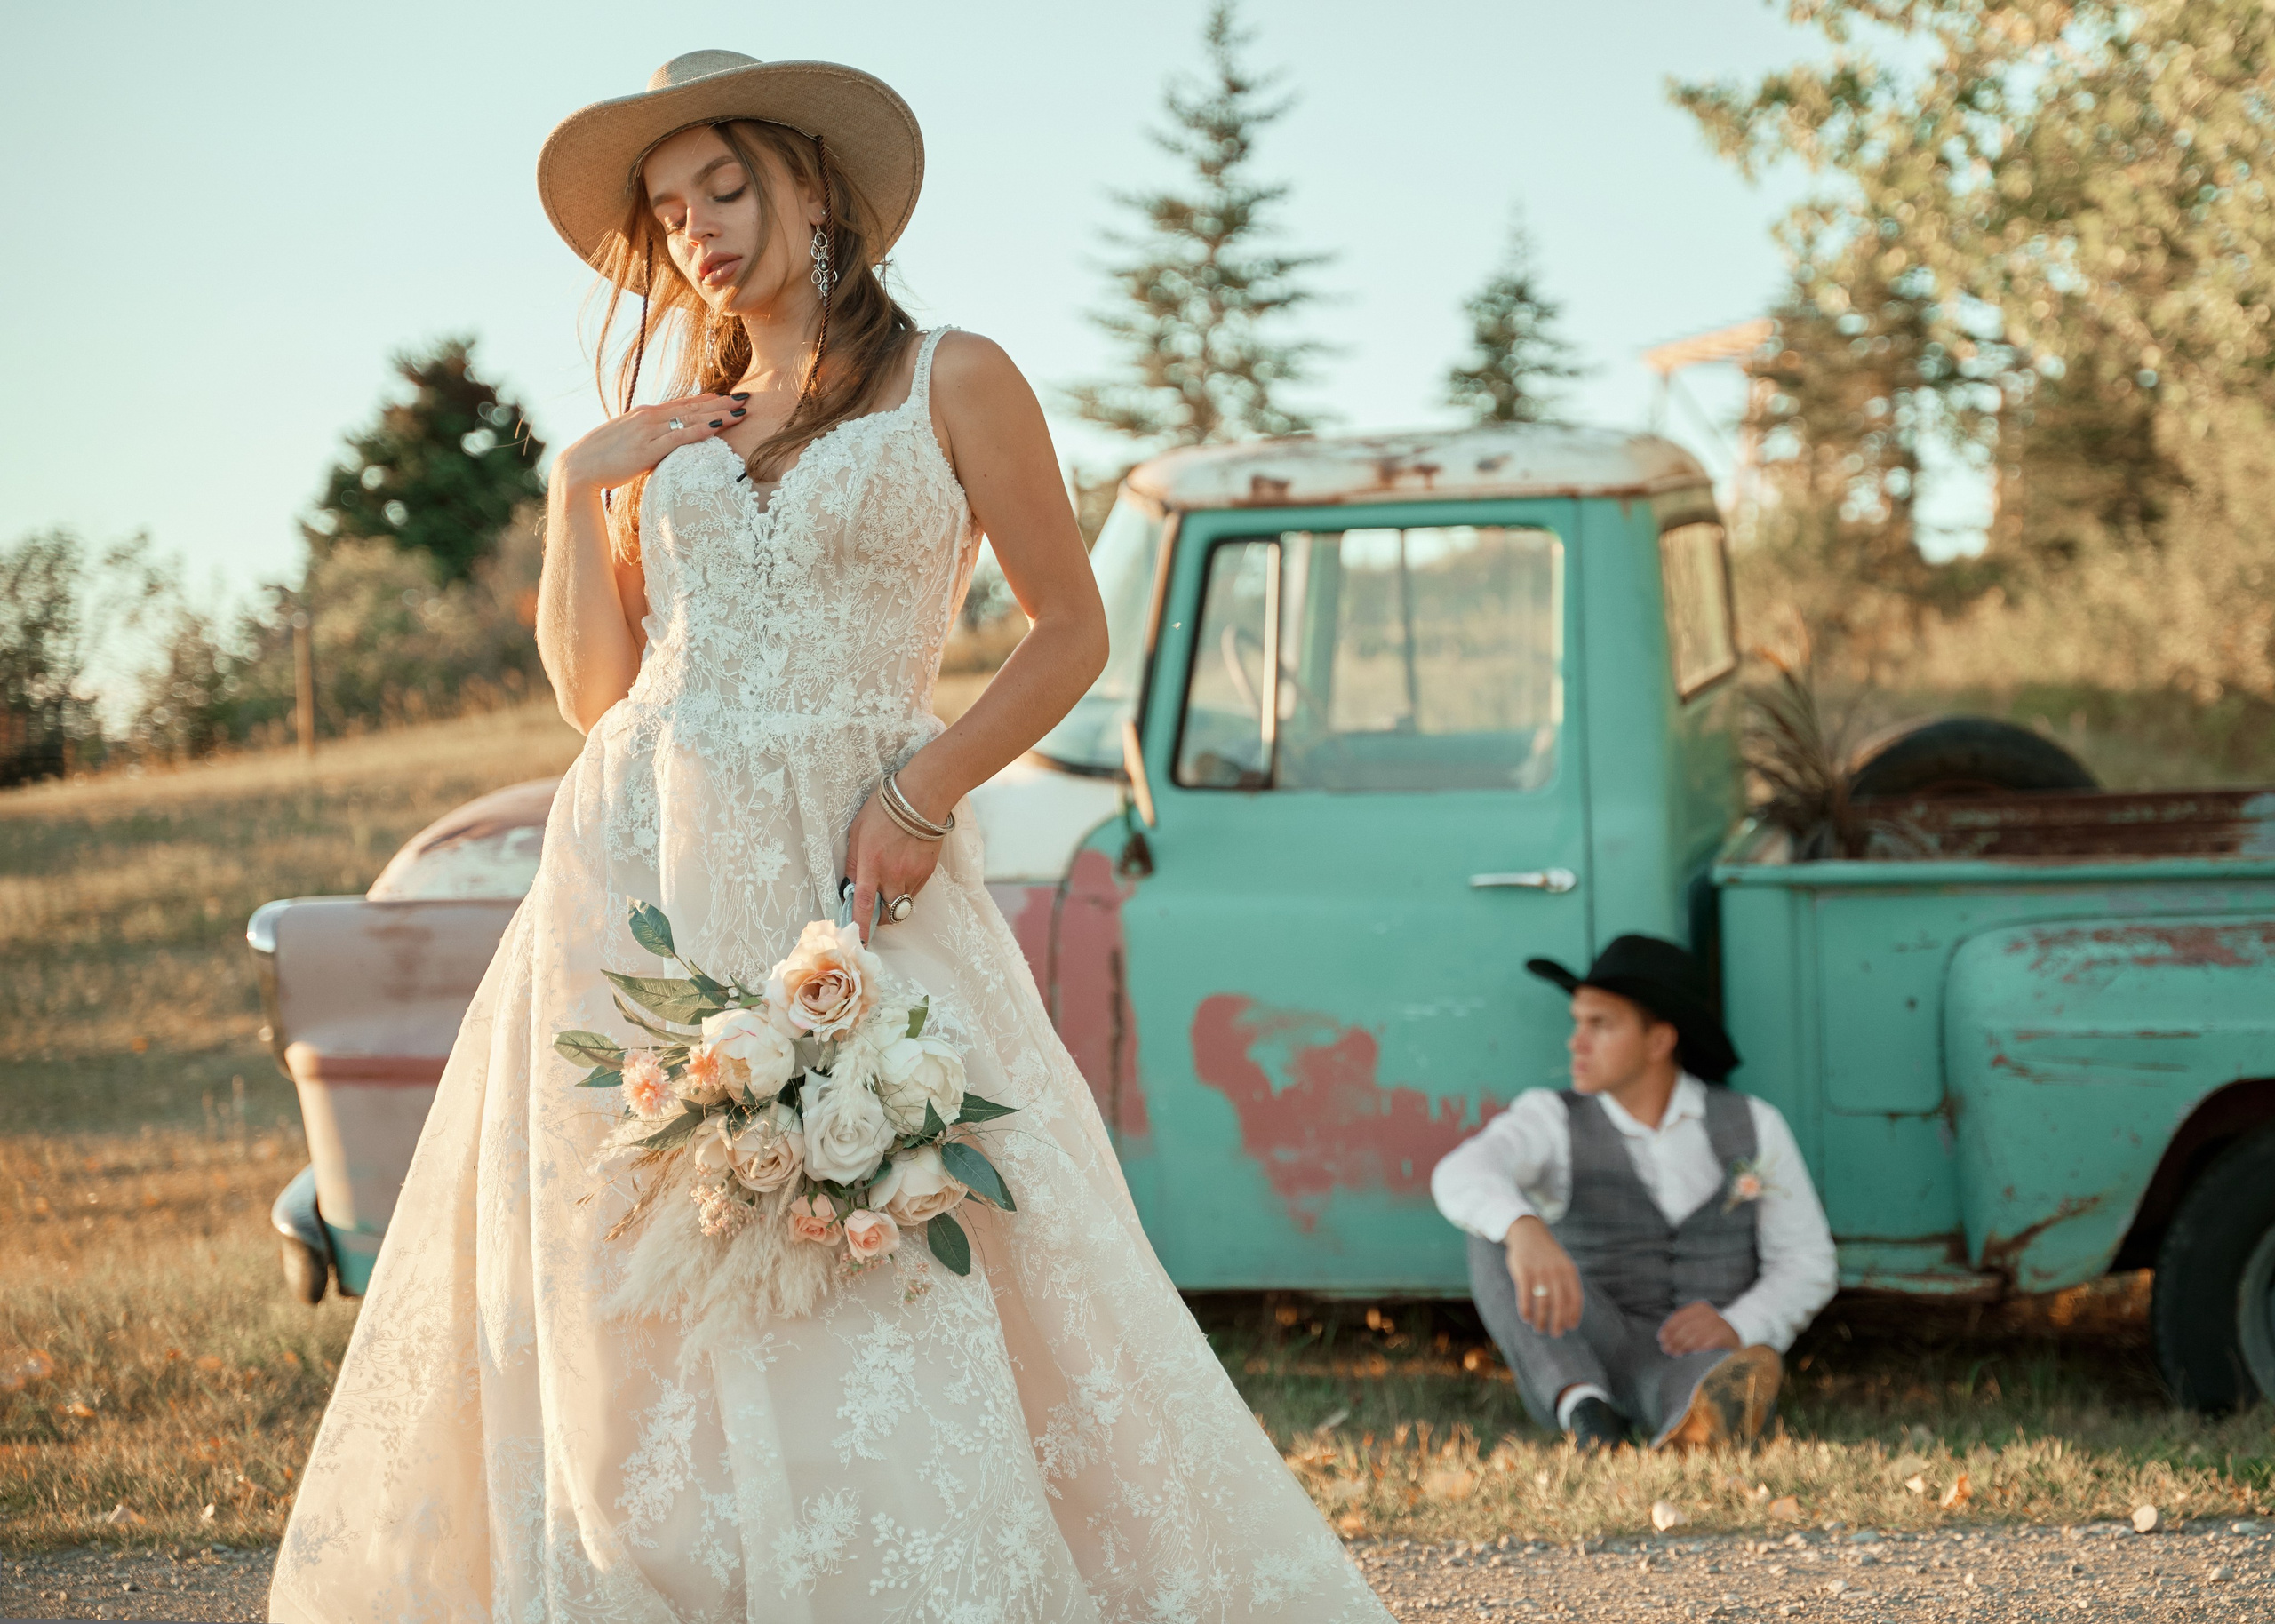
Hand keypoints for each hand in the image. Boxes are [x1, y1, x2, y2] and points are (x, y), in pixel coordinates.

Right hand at [552, 393, 748, 491]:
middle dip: (721, 403)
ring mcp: (648, 431)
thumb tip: (660, 444)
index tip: (727, 397)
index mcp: (644, 414)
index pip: (681, 403)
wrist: (578, 468)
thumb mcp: (627, 442)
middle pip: (692, 407)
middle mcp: (648, 417)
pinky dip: (702, 430)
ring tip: (741, 410)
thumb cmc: (602, 459)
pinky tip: (720, 427)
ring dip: (719, 414)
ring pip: (691, 418)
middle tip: (745, 399)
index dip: (706, 400)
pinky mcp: (648, 449)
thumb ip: (645, 439)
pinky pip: (681, 436)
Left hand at [843, 782, 945, 943]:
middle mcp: (893, 874)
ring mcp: (913, 874)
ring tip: (889, 889)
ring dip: (894, 904)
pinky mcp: (927, 871)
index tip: (859, 940)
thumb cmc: (884, 809)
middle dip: (880, 919)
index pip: (864, 904)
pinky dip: (906, 891)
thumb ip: (853, 860)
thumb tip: (851, 883)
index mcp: (871, 864)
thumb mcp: (857, 831)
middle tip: (874, 913)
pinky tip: (903, 873)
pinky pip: (915, 892)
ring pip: (903, 905)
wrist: (922, 797)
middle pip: (888, 913)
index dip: (861, 925)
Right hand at [1504, 1216, 1583, 1337]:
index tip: (1570, 1327)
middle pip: (1559, 1305)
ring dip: (1541, 1320)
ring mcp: (1539, 1272)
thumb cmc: (1547, 1255)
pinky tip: (1526, 1318)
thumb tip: (1570, 1315)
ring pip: (1542, 1304)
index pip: (1575, 1299)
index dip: (1573, 1315)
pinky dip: (1526, 1310)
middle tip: (1555, 1334)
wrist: (1529, 1232)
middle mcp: (1556, 1272)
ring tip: (1539, 1329)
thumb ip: (1567, 1285)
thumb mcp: (1563, 1265)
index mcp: (1569, 1271)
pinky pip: (1525, 1297)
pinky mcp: (1523, 1272)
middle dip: (1558, 1323)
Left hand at [1658, 1300, 1741, 1355]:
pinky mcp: (1725, 1336)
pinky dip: (1697, 1349)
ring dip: (1683, 1346)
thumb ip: (1683, 1326)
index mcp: (1700, 1307)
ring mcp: (1718, 1324)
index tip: (1661, 1338)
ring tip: (1675, 1353)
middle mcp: (1709, 1313)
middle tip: (1666, 1349)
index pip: (1680, 1316)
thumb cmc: (1712, 1330)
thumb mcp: (1698, 1322)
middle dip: (1674, 1339)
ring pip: (1695, 1336)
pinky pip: (1707, 1343)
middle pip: (1686, 1327)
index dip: (1668, 1328)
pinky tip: (1691, 1354)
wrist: (1738, 1333)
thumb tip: (1664, 1337)